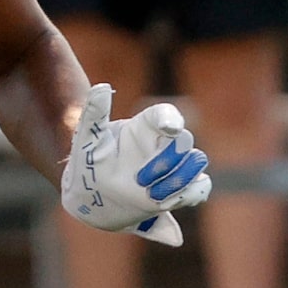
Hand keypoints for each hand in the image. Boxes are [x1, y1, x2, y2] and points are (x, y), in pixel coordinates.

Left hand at [60, 83, 210, 245]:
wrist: (91, 195)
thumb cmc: (90, 159)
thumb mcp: (86, 137)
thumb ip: (94, 112)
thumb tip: (102, 87)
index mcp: (144, 126)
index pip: (164, 114)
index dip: (170, 118)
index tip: (169, 127)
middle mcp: (163, 143)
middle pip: (184, 140)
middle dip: (168, 158)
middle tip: (140, 177)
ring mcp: (174, 166)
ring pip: (196, 162)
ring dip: (178, 178)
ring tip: (149, 193)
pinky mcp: (179, 189)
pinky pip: (200, 188)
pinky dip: (191, 194)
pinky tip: (165, 201)